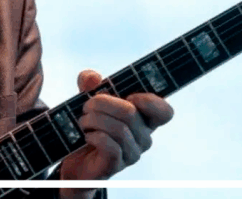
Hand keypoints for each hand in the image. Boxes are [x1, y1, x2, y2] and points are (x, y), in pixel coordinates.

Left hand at [58, 69, 174, 198]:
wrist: (76, 160)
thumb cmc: (90, 127)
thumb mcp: (90, 100)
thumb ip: (90, 83)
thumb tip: (93, 77)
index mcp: (144, 119)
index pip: (165, 112)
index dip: (149, 101)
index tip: (129, 96)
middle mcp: (143, 137)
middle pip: (130, 112)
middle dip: (101, 103)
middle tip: (86, 106)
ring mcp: (132, 153)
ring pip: (118, 129)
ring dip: (93, 120)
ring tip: (83, 122)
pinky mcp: (117, 164)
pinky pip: (109, 146)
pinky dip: (94, 136)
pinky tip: (87, 136)